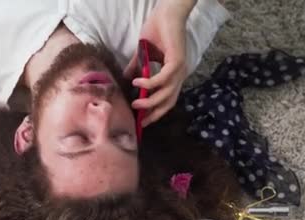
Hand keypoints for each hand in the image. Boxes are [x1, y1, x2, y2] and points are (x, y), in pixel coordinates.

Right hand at [124, 1, 193, 126]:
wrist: (167, 12)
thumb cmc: (157, 30)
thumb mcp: (142, 53)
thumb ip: (136, 67)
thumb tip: (126, 80)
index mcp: (172, 75)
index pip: (166, 99)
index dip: (155, 112)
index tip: (142, 121)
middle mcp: (178, 75)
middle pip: (168, 102)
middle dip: (153, 113)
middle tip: (139, 121)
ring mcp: (179, 69)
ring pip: (166, 94)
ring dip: (150, 101)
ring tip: (135, 103)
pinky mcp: (177, 61)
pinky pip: (163, 78)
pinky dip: (150, 83)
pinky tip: (138, 83)